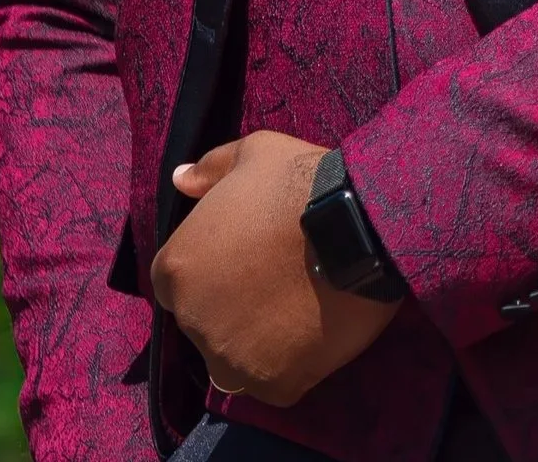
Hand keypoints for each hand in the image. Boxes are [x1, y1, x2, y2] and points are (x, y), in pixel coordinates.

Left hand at [150, 131, 400, 407]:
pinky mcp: (273, 385)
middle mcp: (191, 320)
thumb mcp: (254, 153)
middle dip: (234, 305)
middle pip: (207, 322)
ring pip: (235, 359)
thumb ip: (211, 168)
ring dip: (259, 341)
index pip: (181, 281)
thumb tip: (179, 179)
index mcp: (175, 267)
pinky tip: (316, 332)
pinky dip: (292, 364)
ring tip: (301, 307)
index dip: (217, 268)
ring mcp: (230, 359)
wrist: (362, 222)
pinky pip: (274, 382)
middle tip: (279, 279)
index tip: (251, 257)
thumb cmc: (301, 182)